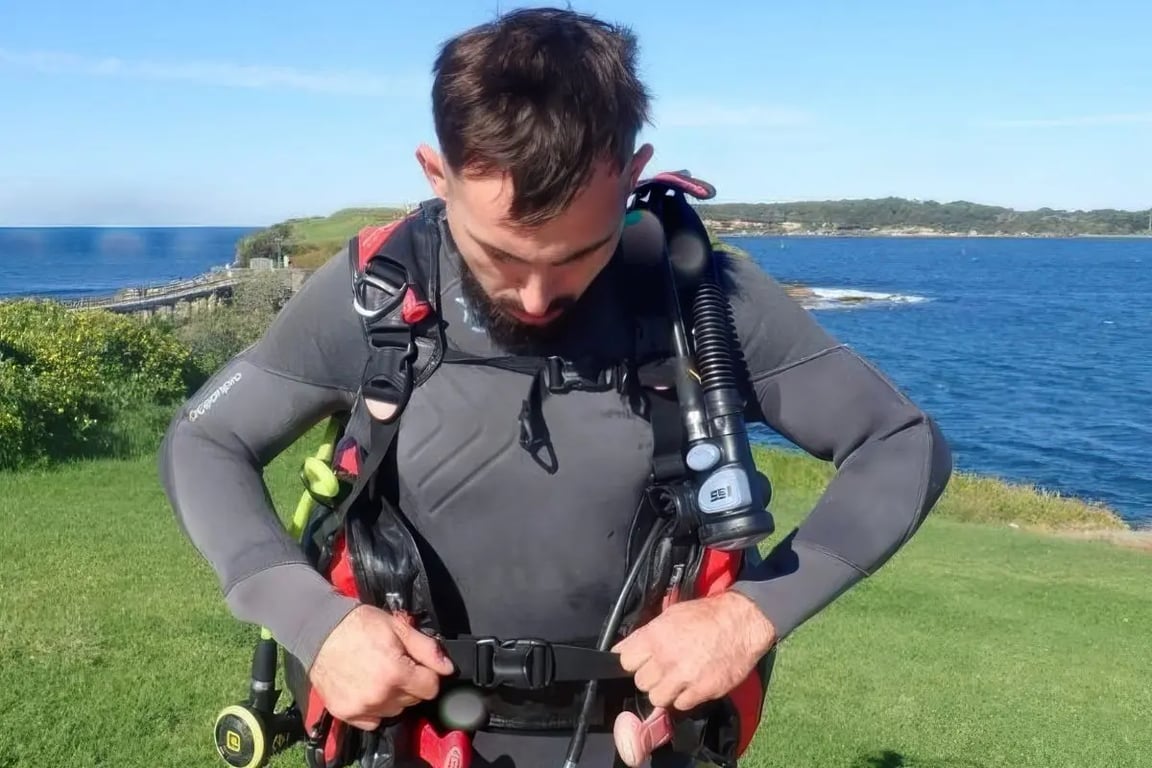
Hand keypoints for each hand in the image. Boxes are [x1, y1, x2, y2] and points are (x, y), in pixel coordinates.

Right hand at [308, 604, 454, 730]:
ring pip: (395, 711)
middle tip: (394, 663)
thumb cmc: (359, 626)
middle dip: (410, 683)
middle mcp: (380, 696)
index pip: (431, 687)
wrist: (320, 632)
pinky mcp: (347, 713)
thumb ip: (427, 649)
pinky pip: (373, 721)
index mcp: (396, 673)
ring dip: (393, 696)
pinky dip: (374, 708)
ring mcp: (362, 707)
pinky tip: (367, 688)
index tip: (416, 663)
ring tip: (379, 674)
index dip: (427, 673)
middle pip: (413, 700)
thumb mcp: (398, 628)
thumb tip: (448, 668)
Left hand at [612, 590, 775, 712]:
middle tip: (662, 668)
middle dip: (650, 676)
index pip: (623, 660)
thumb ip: (649, 634)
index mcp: (654, 636)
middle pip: (640, 682)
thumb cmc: (706, 615)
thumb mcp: (671, 614)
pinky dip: (685, 697)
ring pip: (657, 698)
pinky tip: (692, 684)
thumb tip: (629, 648)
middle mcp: (666, 658)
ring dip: (665, 690)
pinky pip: (680, 705)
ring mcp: (684, 677)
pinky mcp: (702, 691)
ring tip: (676, 679)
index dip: (632, 660)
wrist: (742, 622)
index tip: (640, 660)